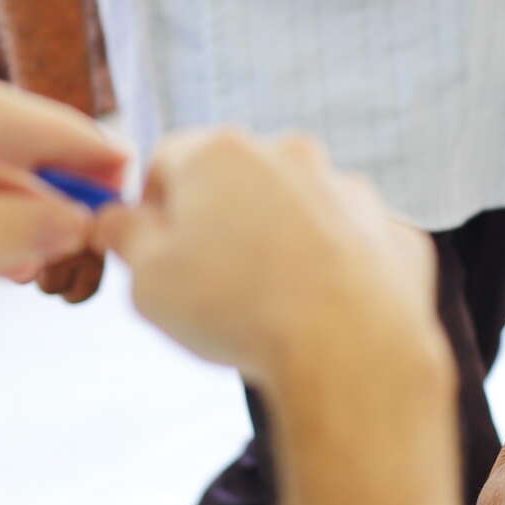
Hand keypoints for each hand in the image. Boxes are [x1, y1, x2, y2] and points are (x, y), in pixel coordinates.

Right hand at [95, 129, 446, 401]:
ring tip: (267, 306)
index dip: (152, 209)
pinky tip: (319, 315)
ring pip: (295, 210)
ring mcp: (347, 189)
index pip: (166, 161)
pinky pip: (347, 245)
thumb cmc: (238, 313)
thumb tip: (115, 218)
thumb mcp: (147, 281)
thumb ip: (124, 236)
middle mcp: (289, 153)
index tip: (154, 255)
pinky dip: (331, 270)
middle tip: (209, 287)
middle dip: (217, 224)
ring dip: (276, 244)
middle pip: (235, 181)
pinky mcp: (390, 230)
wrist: (352, 351)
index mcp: (220, 153)